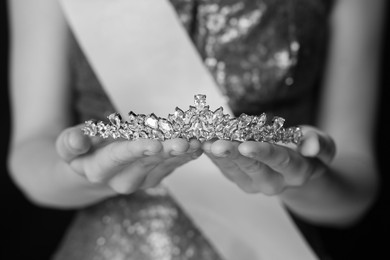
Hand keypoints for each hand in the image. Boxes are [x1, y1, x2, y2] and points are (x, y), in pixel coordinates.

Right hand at [55, 124, 202, 193]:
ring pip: (164, 165)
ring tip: (198, 141)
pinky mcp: (155, 176)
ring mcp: (142, 180)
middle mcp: (122, 180)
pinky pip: (172, 166)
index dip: (137, 149)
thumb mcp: (67, 146)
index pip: (119, 157)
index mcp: (99, 170)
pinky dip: (185, 157)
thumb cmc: (81, 151)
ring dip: (182, 154)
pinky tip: (198, 147)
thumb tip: (77, 141)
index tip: (155, 143)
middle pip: (147, 163)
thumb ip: (70, 143)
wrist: (94, 168)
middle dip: (168, 152)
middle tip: (186, 141)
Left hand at [202, 125, 335, 194]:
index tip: (246, 145)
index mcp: (296, 172)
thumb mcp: (323, 146)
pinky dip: (212, 156)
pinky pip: (224, 168)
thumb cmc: (309, 151)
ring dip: (217, 156)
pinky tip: (202, 143)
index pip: (280, 161)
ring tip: (203, 141)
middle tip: (216, 144)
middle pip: (252, 168)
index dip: (263, 152)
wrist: (295, 165)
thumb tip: (311, 147)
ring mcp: (253, 183)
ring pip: (234, 169)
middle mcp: (274, 182)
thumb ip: (321, 145)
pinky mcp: (238, 178)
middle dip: (233, 155)